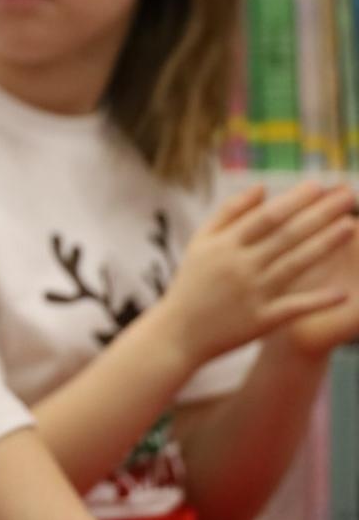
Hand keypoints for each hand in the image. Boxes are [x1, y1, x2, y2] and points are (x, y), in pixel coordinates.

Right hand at [158, 182, 353, 363]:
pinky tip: (342, 292)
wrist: (177, 333)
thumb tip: (262, 187)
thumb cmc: (191, 284)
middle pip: (287, 236)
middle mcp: (240, 267)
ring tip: (351, 226)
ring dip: (325, 245)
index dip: (294, 200)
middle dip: (320, 214)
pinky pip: (294, 307)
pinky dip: (317, 301)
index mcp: (224, 246)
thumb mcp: (200, 243)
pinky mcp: (261, 321)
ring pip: (295, 265)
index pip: (266, 217)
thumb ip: (228, 213)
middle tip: (348, 196)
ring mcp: (252, 294)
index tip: (319, 185)